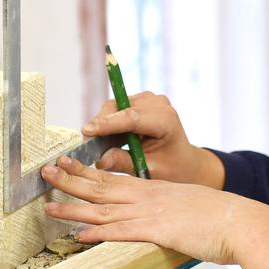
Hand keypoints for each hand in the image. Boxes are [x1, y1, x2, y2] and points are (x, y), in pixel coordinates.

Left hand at [42, 154, 268, 268]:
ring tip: (48, 205)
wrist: (241, 222)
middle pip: (101, 186)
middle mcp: (148, 197)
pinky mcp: (157, 231)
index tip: (66, 164)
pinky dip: (97, 232)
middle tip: (45, 172)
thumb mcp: (190, 207)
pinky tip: (78, 234)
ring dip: (73, 206)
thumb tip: (163, 222)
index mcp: (154, 189)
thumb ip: (171, 212)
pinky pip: (121, 231)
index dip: (86, 172)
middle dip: (70, 180)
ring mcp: (150, 213)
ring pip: (103, 208)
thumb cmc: (221, 219)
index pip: (113, 178)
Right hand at [83, 92, 223, 187]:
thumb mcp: (150, 170)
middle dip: (99, 125)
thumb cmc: (171, 167)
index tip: (87, 132)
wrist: (183, 160)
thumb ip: (124, 163)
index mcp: (166, 120)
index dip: (108, 124)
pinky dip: (106, 123)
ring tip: (96, 146)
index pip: (133, 117)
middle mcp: (157, 104)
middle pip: (119, 108)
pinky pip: (114, 109)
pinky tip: (104, 140)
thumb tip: (100, 160)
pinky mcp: (137, 101)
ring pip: (113, 107)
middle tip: (85, 146)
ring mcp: (147, 99)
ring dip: (101, 125)